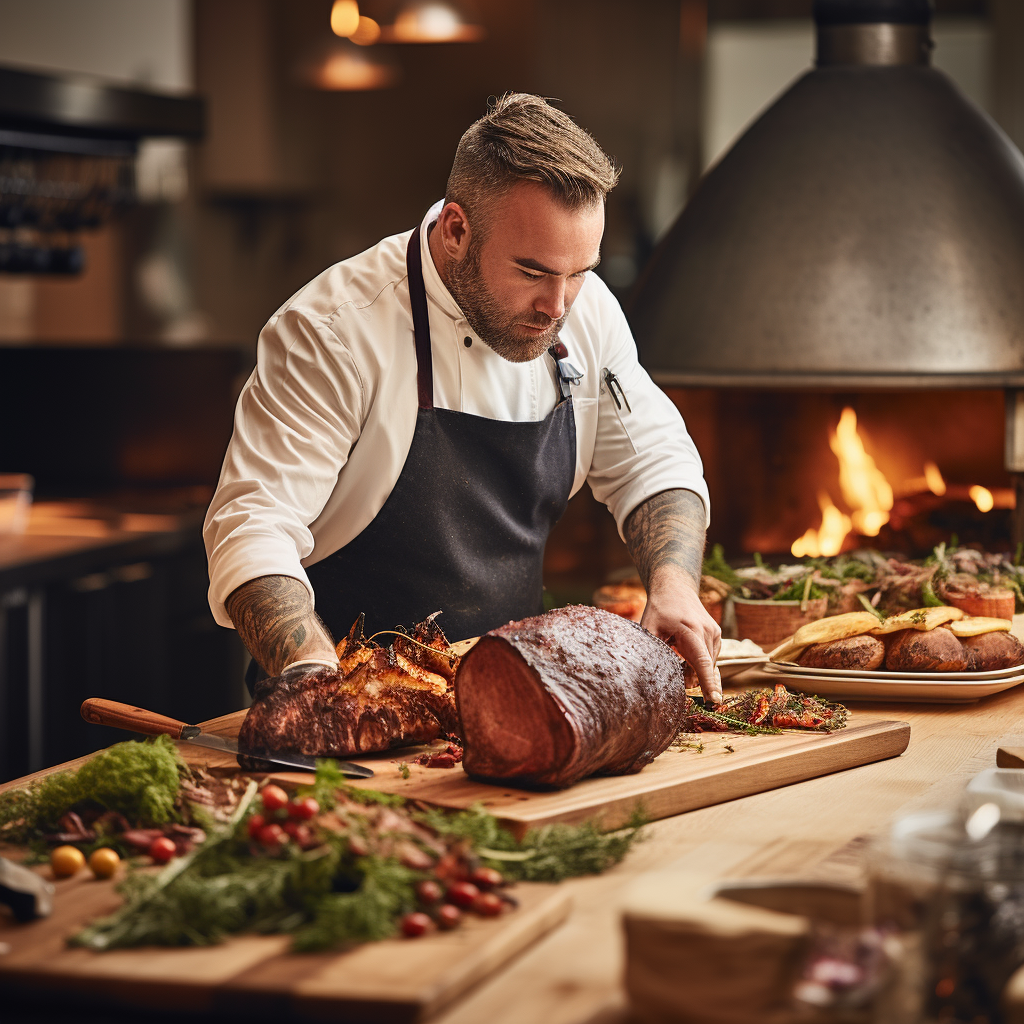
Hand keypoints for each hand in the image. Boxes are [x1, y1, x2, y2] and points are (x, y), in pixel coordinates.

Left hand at [641, 572, 722, 702]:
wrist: (676, 588)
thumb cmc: (660, 608)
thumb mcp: (649, 626)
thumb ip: (650, 649)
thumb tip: (646, 675)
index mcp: (691, 631)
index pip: (702, 662)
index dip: (708, 683)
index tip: (715, 701)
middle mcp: (708, 633)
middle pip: (704, 669)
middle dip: (691, 679)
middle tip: (674, 673)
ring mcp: (715, 634)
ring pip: (707, 666)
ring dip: (693, 671)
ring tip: (676, 655)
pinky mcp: (717, 636)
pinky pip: (709, 659)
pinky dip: (698, 664)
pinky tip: (684, 654)